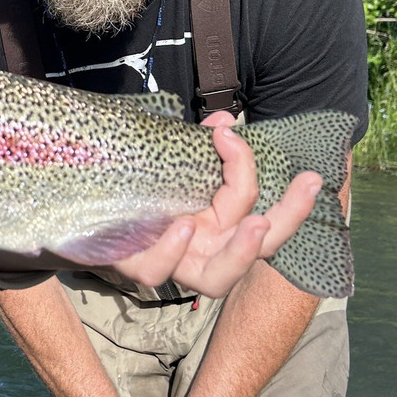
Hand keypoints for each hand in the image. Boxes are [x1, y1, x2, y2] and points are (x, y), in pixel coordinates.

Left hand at [110, 111, 321, 296]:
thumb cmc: (143, 189)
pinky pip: (157, 270)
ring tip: (254, 222)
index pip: (260, 206)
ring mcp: (176, 262)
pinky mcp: (137, 265)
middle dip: (289, 216)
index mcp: (220, 223)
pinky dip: (170, 251)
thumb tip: (223, 118)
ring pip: (217, 278)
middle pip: (260, 246)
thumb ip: (199, 146)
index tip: (236, 134)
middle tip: (307, 184)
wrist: (89, 215)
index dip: (261, 173)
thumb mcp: (172, 164)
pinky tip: (181, 227)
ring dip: (242, 251)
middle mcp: (206, 248)